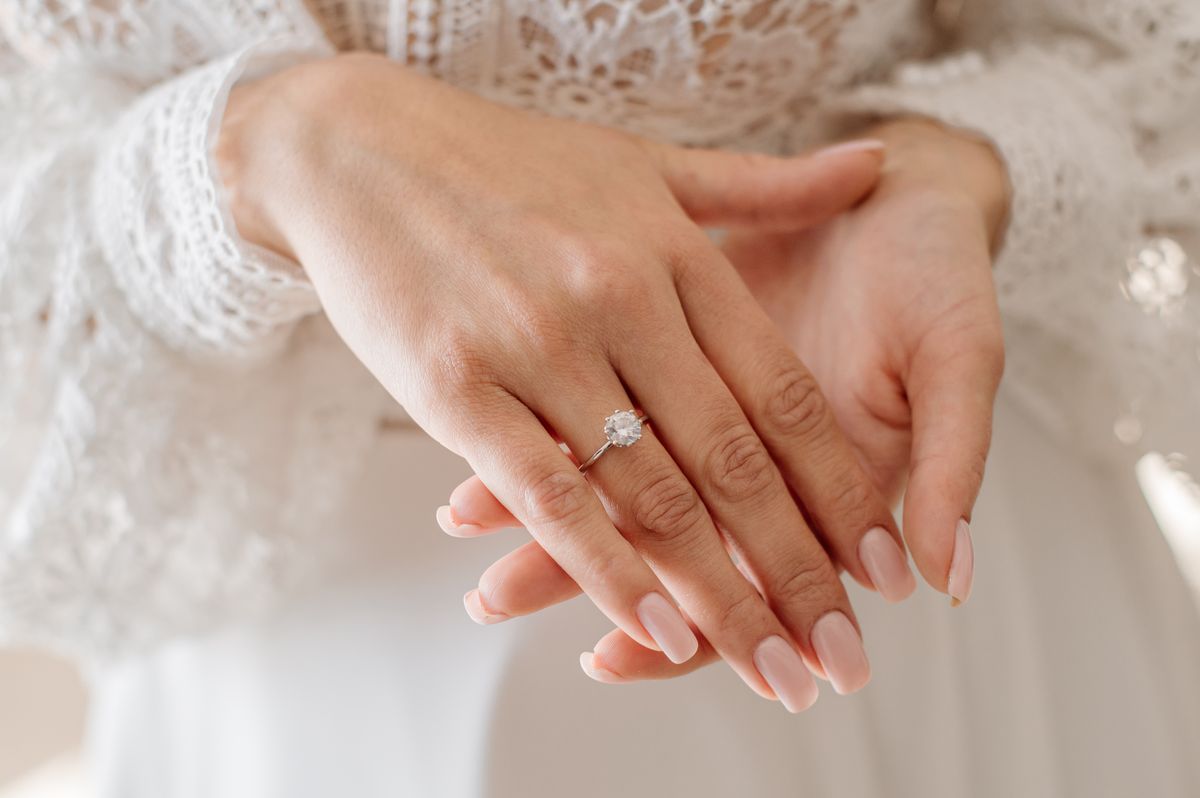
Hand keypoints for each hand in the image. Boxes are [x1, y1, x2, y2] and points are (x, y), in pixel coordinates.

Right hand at [219, 53, 902, 707]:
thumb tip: (874, 166)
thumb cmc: (507, 162)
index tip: (886, 566)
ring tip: (774, 670)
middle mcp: (623, 302)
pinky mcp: (460, 387)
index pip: (785, 395)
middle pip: (734, 462)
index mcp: (677, 255)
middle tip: (846, 656)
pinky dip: (608, 570)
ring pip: (653, 494)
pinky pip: (550, 496)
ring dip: (721, 597)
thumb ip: (764, 183)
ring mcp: (540, 346)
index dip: (844, 490)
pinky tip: (656, 631)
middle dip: (799, 572)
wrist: (359, 149)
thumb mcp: (647, 163)